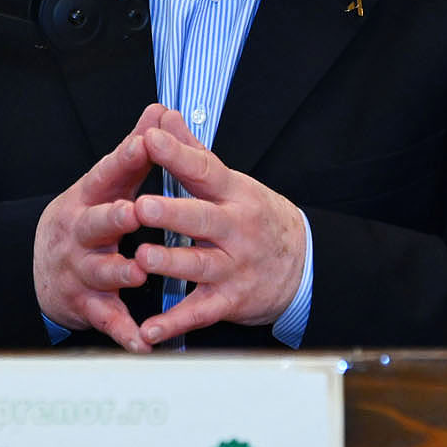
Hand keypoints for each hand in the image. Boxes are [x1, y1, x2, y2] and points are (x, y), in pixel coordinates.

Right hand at [33, 104, 167, 351]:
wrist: (42, 267)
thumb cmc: (89, 217)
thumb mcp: (106, 183)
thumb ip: (136, 149)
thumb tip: (160, 109)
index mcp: (89, 198)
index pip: (106, 174)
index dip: (124, 159)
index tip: (144, 143)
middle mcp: (80, 234)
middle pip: (95, 223)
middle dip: (113, 217)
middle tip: (134, 212)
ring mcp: (80, 271)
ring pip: (100, 272)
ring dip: (119, 273)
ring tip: (139, 274)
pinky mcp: (86, 306)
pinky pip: (107, 320)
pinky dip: (124, 332)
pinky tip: (143, 342)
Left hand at [130, 108, 305, 344]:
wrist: (304, 264)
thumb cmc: (254, 217)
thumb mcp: (231, 183)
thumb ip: (192, 152)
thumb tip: (164, 115)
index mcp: (233, 195)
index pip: (205, 171)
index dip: (177, 155)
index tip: (151, 139)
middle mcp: (235, 230)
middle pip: (202, 220)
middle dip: (172, 214)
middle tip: (141, 206)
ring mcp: (234, 267)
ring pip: (199, 266)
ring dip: (170, 264)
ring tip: (141, 258)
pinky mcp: (230, 301)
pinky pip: (200, 312)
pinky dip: (174, 323)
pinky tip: (149, 330)